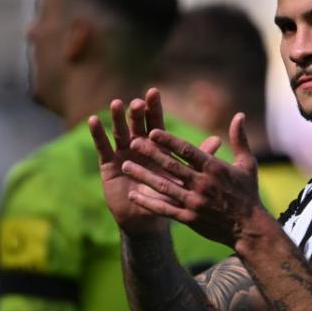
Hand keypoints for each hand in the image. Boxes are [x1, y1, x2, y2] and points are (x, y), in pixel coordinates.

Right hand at [89, 88, 219, 233]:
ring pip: (120, 131)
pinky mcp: (108, 163)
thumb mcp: (182, 176)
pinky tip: (93, 120)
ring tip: (116, 104)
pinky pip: (102, 147)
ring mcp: (122, 152)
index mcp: (158, 145)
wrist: (147, 218)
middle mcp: (139, 145)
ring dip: (117, 118)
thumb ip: (198, 157)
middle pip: (137, 124)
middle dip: (137, 112)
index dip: (154, 108)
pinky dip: (98, 134)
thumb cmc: (167, 195)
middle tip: (138, 102)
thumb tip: (218, 140)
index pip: (156, 122)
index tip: (154, 92)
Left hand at [121, 112, 267, 247]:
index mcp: (214, 168)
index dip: (168, 140)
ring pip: (163, 186)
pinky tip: (133, 195)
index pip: (187, 150)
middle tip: (133, 141)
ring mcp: (194, 202)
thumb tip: (239, 115)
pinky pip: (164, 209)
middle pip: (171, 166)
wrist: (250, 228)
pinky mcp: (189, 218)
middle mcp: (202, 184)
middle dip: (150, 153)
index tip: (152, 131)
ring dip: (143, 175)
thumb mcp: (248, 164)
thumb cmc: (248, 194)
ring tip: (125, 165)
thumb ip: (240, 139)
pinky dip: (148, 202)